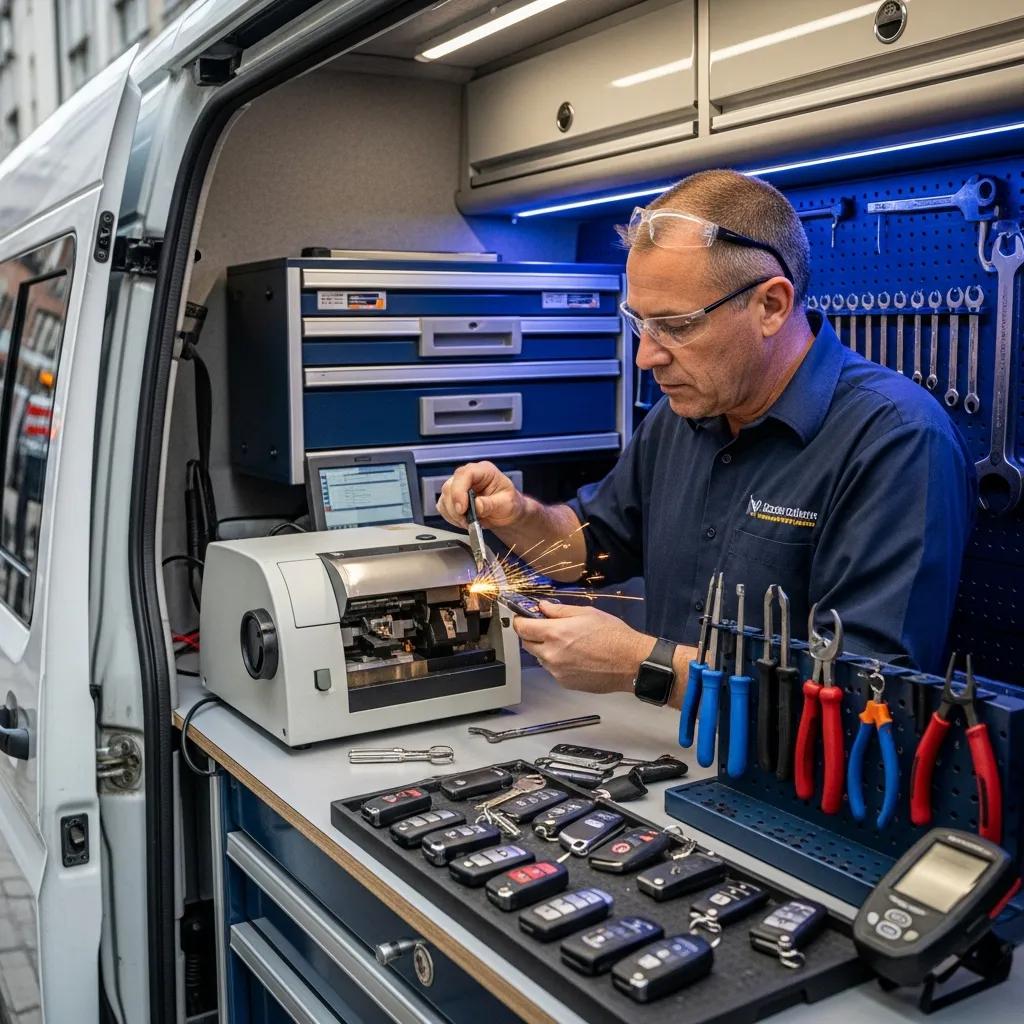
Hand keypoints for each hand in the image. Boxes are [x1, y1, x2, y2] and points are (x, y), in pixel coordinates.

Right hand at [437, 461, 524, 529]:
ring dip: (453, 514)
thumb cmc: (509, 504)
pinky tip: (463, 521)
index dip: (459, 491)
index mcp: (484, 471)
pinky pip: (443, 506)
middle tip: (466, 520)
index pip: (465, 474)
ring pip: (444, 497)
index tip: (462, 509)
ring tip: (468, 522)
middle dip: (455, 507)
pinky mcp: (453, 498)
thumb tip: (476, 506)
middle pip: (450, 486)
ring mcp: (459, 486)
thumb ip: (491, 504)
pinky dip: (450, 517)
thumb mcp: (507, 504)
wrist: (506, 513)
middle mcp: (469, 476)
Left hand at [513, 601, 650, 692]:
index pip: (522, 627)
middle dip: (533, 634)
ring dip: (546, 649)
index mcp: (555, 633)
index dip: (520, 620)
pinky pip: (553, 670)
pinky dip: (558, 662)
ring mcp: (557, 671)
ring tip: (568, 643)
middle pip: (527, 643)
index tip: (523, 617)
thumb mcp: (586, 613)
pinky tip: (575, 656)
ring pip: (540, 657)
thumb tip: (543, 607)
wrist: (630, 663)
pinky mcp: (564, 683)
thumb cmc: (613, 637)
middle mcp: (552, 654)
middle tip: (548, 627)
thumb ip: (560, 611)